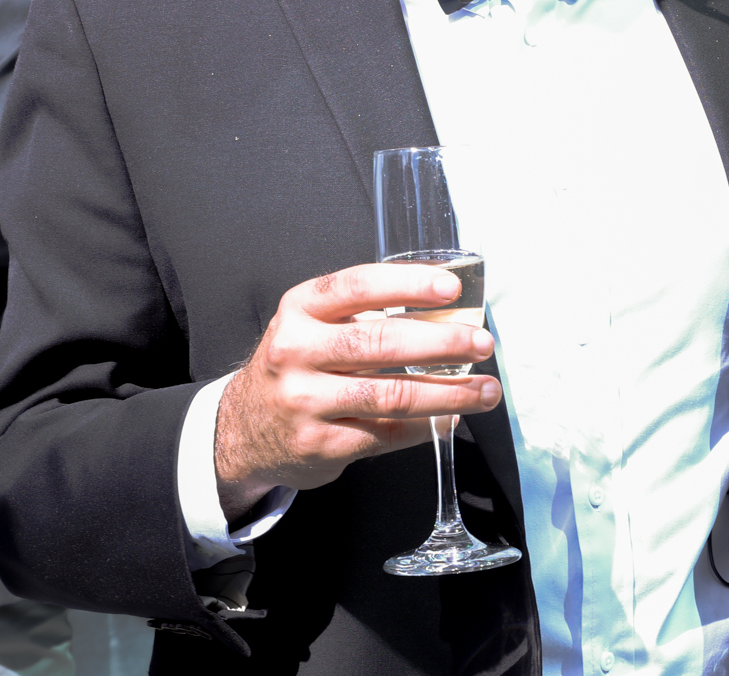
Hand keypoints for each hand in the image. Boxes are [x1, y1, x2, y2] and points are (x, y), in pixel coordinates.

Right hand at [214, 263, 499, 520]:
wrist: (243, 429)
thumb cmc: (297, 366)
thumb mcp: (314, 325)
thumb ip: (367, 314)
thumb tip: (448, 310)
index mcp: (301, 310)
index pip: (358, 287)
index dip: (408, 284)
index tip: (452, 287)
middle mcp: (297, 351)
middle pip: (380, 343)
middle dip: (442, 342)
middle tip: (481, 343)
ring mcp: (305, 402)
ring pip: (391, 394)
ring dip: (449, 392)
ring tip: (485, 389)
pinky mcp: (320, 444)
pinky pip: (386, 433)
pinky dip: (426, 426)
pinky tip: (452, 417)